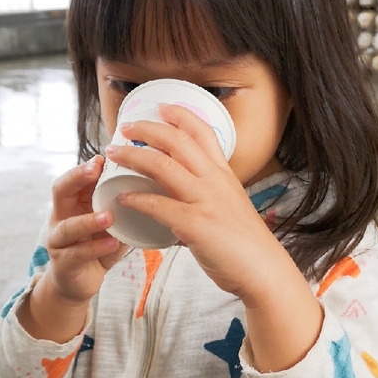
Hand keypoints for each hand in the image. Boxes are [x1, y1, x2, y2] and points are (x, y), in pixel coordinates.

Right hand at [44, 156, 129, 304]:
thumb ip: (123, 202)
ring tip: (109, 216)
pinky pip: (78, 254)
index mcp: (73, 202)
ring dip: (88, 220)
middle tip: (96, 170)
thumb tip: (156, 180)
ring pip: (68, 226)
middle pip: (60, 190)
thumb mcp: (111, 220)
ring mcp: (59, 240)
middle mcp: (61, 216)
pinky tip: (113, 243)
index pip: (74, 176)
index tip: (105, 155)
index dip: (87, 165)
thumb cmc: (98, 243)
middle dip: (77, 177)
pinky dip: (96, 247)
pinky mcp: (64, 263)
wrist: (81, 282)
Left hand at [106, 104, 290, 305]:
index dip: (181, 115)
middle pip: (177, 141)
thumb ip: (208, 196)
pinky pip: (158, 205)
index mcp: (224, 174)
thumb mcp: (230, 206)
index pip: (203, 132)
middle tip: (126, 127)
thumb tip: (181, 201)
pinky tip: (123, 197)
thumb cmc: (245, 243)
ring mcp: (205, 201)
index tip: (162, 106)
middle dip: (148, 129)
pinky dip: (137, 198)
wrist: (263, 271)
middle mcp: (215, 181)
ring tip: (114, 154)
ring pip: (163, 166)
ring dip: (133, 157)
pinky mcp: (195, 225)